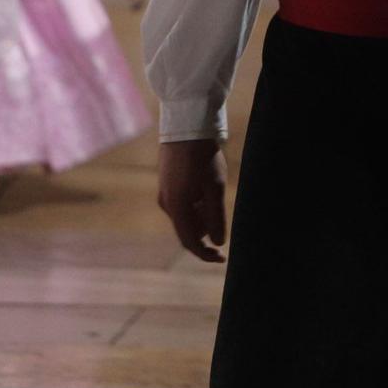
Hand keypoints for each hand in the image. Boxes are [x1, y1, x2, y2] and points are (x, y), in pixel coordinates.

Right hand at [158, 138, 226, 261]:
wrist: (186, 129)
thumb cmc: (203, 158)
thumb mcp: (215, 188)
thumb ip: (216, 217)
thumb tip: (217, 243)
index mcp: (176, 208)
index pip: (190, 242)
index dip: (205, 254)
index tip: (222, 258)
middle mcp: (166, 204)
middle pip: (189, 229)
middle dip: (207, 227)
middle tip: (221, 207)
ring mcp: (165, 195)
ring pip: (186, 216)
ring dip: (203, 213)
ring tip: (215, 190)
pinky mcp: (167, 186)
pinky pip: (183, 204)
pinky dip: (197, 203)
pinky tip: (207, 185)